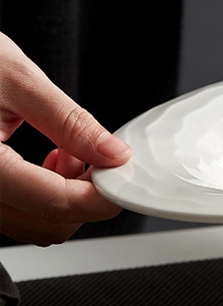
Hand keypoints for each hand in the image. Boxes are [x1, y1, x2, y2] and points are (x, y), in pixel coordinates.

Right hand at [0, 33, 131, 245]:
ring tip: (66, 149)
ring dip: (65, 195)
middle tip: (93, 153)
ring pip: (34, 224)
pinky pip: (18, 213)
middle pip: (49, 225)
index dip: (102, 195)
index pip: (56, 205)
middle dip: (84, 194)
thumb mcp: (17, 80)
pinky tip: (48, 160)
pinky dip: (44, 193)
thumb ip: (70, 122)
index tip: (123, 173)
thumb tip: (112, 153)